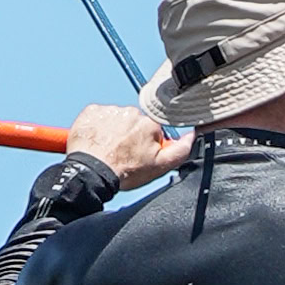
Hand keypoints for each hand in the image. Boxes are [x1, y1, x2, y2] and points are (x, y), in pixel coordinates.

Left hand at [65, 99, 180, 179]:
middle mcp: (131, 112)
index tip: (138, 152)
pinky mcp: (91, 112)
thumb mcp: (160, 166)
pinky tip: (97, 142)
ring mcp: (110, 111)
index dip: (146, 141)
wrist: (91, 173)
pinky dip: (97, 126)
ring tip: (108, 149)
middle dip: (129, 134)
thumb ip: (181, 149)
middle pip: (133, 121)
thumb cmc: (124, 172)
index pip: (152, 128)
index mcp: (149, 123)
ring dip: (112, 130)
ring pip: (115, 118)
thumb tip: (193, 136)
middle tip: (122, 152)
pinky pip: (98, 116)